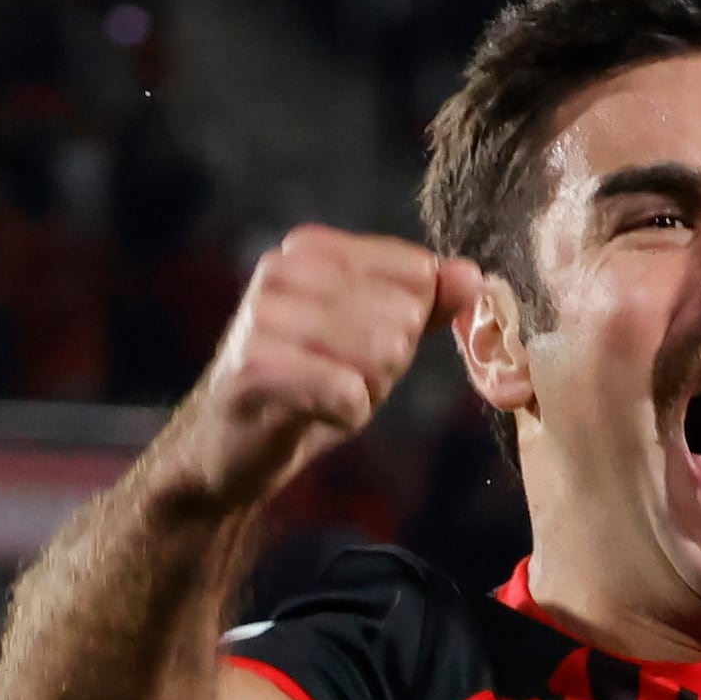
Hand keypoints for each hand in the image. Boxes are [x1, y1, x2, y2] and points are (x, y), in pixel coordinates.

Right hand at [173, 227, 482, 508]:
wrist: (229, 450)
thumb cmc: (306, 389)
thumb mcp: (374, 342)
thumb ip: (424, 304)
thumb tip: (471, 276)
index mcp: (311, 249)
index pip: (416, 274)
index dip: (407, 327)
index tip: (360, 348)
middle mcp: (282, 268)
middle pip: (402, 316)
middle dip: (386, 366)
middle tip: (339, 380)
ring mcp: (264, 315)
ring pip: (379, 353)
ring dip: (366, 391)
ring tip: (325, 396)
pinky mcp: (256, 368)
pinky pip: (347, 391)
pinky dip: (347, 414)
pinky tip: (318, 414)